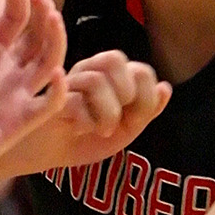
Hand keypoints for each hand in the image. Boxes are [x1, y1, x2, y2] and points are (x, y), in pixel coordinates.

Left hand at [0, 0, 67, 193]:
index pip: (14, 22)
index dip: (17, 1)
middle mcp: (6, 74)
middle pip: (37, 38)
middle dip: (43, 13)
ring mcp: (15, 97)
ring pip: (50, 63)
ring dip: (56, 39)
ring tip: (52, 17)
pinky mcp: (20, 123)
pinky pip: (49, 105)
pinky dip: (59, 90)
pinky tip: (55, 72)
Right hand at [51, 51, 169, 167]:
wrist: (49, 156)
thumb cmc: (86, 138)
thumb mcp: (124, 129)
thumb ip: (146, 110)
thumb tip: (165, 88)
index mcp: (109, 76)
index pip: (139, 69)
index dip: (145, 95)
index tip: (136, 118)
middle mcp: (88, 71)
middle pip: (114, 59)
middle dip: (125, 93)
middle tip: (119, 117)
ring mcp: (67, 83)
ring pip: (96, 80)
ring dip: (107, 113)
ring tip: (100, 129)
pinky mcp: (49, 100)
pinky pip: (75, 103)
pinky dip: (86, 122)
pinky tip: (79, 130)